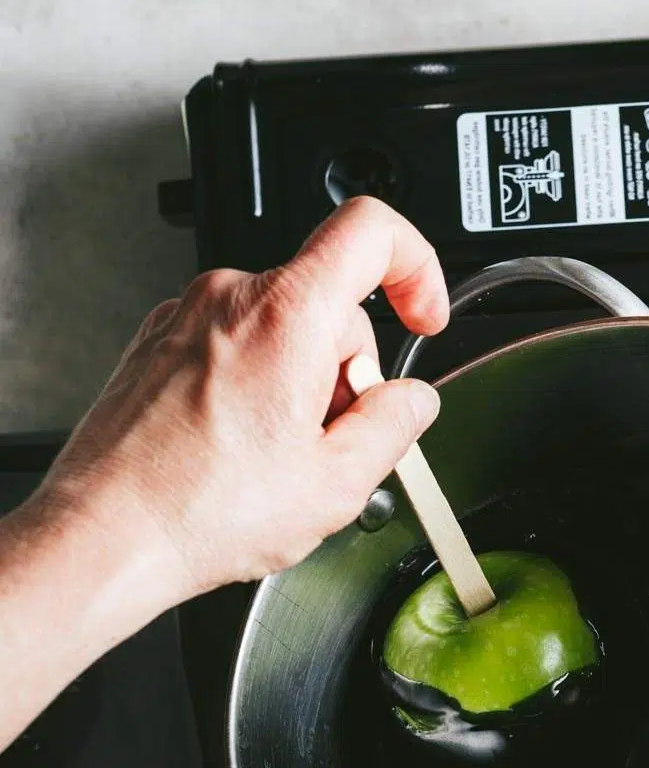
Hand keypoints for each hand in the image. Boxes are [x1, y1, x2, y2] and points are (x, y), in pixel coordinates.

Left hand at [0, 197, 446, 749]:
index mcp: (287, 316)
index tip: (422, 314)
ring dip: (298, 384)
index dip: (416, 265)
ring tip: (276, 458)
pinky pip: (234, 345)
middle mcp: (231, 298)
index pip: (371, 231)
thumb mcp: (336, 486)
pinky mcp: (160, 341)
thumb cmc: (199, 512)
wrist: (108, 535)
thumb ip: (394, 428)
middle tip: (330, 443)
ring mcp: (188, 315)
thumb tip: (413, 403)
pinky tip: (240, 451)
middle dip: (346, 371)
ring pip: (281, 328)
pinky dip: (253, 387)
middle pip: (328, 303)